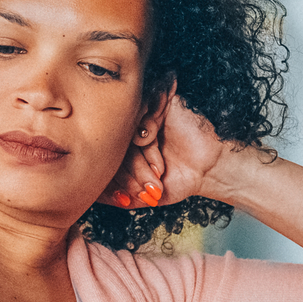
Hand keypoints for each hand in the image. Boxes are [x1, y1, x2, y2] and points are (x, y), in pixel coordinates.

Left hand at [119, 91, 248, 208]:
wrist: (209, 171)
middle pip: (115, 145)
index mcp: (125, 148)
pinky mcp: (162, 102)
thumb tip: (93, 197)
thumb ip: (116, 196)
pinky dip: (148, 133)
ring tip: (158, 172)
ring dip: (141, 157)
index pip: (107, 158)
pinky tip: (161, 152)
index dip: (116, 180)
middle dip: (130, 172)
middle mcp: (133, 130)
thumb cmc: (178, 181)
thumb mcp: (142, 197)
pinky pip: (144, 111)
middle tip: (148, 188)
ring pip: (128, 130)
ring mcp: (146, 115)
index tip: (131, 198)